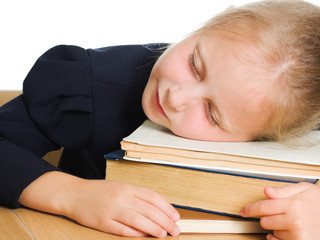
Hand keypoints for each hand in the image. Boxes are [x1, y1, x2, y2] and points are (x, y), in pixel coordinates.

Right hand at [62, 179, 179, 237]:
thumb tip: (157, 210)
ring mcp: (111, 210)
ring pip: (138, 220)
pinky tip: (144, 237)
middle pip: (148, 210)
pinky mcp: (103, 222)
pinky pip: (122, 230)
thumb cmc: (99, 191)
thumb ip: (137, 196)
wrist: (74, 194)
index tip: (175, 216)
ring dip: (153, 229)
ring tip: (163, 234)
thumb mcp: (120, 187)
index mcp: (127, 187)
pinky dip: (135, 234)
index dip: (166, 207)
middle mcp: (121, 197)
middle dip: (165, 220)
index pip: (152, 197)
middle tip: (175, 229)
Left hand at [240, 182, 319, 239]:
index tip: (243, 211)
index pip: (263, 207)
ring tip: (291, 221)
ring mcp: (298, 235)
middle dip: (267, 216)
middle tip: (280, 212)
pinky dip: (278, 238)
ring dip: (276, 227)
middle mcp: (295, 221)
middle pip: (264, 221)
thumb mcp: (304, 189)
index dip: (249, 209)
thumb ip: (283, 190)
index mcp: (294, 205)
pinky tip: (287, 232)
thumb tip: (266, 191)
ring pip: (272, 232)